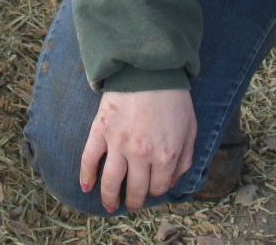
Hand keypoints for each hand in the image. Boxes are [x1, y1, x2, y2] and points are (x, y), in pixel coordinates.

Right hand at [79, 89, 196, 212]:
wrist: (150, 70)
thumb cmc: (173, 99)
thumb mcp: (190, 130)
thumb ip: (184, 160)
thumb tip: (172, 182)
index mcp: (165, 155)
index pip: (158, 187)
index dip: (155, 192)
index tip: (151, 190)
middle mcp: (141, 154)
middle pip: (135, 189)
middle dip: (134, 201)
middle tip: (131, 204)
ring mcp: (119, 143)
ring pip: (110, 181)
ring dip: (109, 198)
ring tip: (109, 205)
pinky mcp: (101, 130)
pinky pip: (90, 158)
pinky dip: (86, 175)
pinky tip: (86, 186)